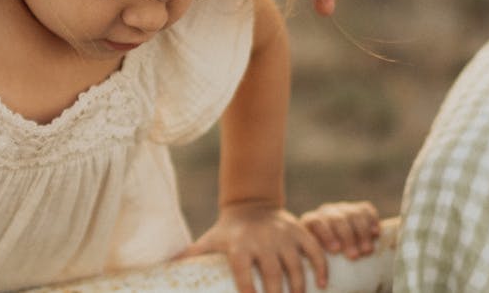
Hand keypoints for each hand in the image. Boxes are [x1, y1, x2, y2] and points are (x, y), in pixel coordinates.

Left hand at [180, 202, 326, 292]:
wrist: (251, 205)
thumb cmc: (227, 232)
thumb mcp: (209, 241)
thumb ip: (192, 257)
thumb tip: (165, 268)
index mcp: (238, 245)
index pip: (242, 270)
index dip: (247, 288)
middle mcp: (262, 240)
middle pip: (272, 272)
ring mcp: (283, 236)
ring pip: (295, 265)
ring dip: (299, 288)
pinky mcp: (299, 232)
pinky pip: (314, 251)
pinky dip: (321, 268)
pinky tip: (323, 286)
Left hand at [298, 201, 379, 259]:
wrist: (337, 246)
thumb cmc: (325, 258)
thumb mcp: (315, 256)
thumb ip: (315, 258)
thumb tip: (319, 276)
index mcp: (311, 222)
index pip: (316, 222)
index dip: (326, 235)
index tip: (335, 251)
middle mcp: (327, 213)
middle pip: (337, 219)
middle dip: (347, 238)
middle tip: (354, 256)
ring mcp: (344, 209)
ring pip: (353, 214)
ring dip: (362, 233)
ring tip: (367, 251)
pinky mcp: (359, 209)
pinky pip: (366, 210)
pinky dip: (372, 221)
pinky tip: (375, 234)